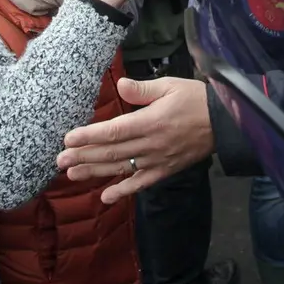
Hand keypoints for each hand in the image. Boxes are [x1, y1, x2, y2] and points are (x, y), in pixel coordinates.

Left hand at [57, 77, 214, 202]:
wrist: (224, 123)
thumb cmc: (195, 99)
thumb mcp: (170, 86)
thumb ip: (142, 89)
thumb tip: (119, 85)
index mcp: (150, 122)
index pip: (114, 131)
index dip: (89, 136)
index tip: (68, 139)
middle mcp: (150, 145)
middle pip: (111, 152)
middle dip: (83, 156)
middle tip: (59, 161)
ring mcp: (157, 161)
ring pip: (121, 168)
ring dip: (95, 172)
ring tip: (72, 175)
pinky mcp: (164, 171)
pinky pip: (141, 184)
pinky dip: (123, 191)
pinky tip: (106, 197)